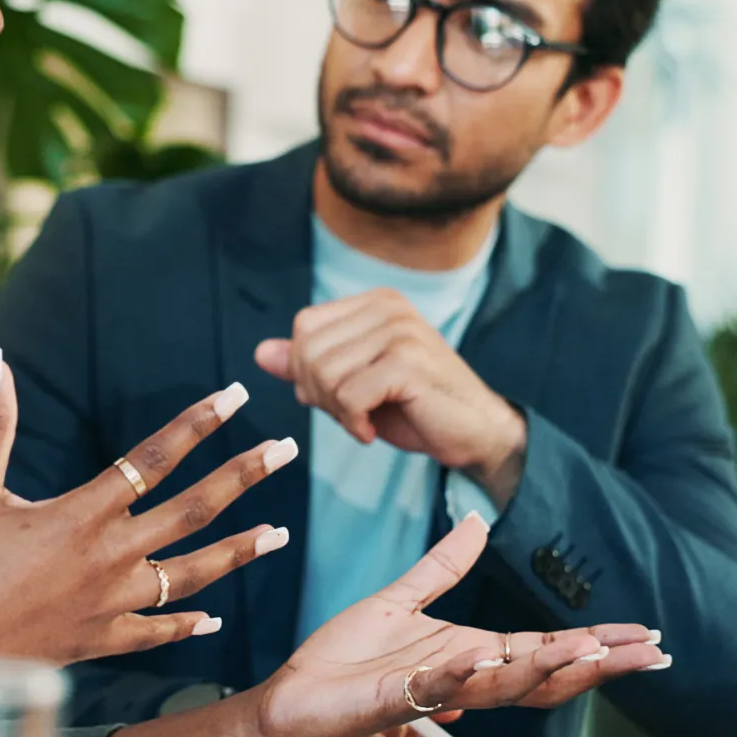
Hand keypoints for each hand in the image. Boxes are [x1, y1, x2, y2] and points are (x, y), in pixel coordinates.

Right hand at [0, 351, 296, 663]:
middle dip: (245, 475)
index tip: (234, 395)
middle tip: (288, 450)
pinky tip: (216, 618)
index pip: (155, 456)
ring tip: (282, 535)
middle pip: (195, 508)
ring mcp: (111, 604)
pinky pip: (157, 631)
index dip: (197, 422)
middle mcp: (109, 556)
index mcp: (82, 512)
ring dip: (240, 551)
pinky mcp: (101, 642)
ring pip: (193, 573)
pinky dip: (188, 624)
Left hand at [84, 516, 664, 736]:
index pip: (547, 648)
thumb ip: (441, 565)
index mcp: (471, 652)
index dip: (597, 642)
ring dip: (550, 665)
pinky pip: (438, 684)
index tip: (645, 634)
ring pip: (506, 681)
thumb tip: (478, 522)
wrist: (292, 697)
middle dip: (600, 661)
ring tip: (594, 649)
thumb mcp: (399, 599)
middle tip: (653, 653)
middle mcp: (464, 675)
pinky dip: (466, 672)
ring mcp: (435, 689)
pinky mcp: (396, 697)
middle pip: (546, 671)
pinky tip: (492, 656)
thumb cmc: (342, 659)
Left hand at [255, 289, 526, 503]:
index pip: (305, 326)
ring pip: (324, 373)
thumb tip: (260, 352)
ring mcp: (400, 331)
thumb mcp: (355, 384)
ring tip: (363, 420)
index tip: (338, 397)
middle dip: (318, 393)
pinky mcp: (408, 362)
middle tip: (350, 413)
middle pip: (309, 348)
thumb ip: (310, 367)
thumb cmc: (416, 409)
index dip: (306, 370)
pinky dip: (352, 422)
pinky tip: (371, 430)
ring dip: (336, 411)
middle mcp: (389, 307)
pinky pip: (347, 395)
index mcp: (376, 302)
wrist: (476, 434)